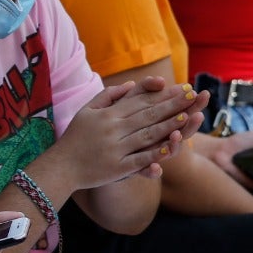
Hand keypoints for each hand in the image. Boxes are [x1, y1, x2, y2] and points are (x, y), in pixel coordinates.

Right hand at [61, 77, 209, 185]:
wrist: (60, 166)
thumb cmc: (75, 137)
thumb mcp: (88, 110)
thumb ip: (109, 95)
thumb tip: (132, 84)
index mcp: (108, 114)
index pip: (140, 101)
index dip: (162, 95)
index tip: (180, 88)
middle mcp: (113, 128)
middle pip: (147, 114)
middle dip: (171, 105)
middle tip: (192, 96)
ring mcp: (115, 148)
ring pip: (146, 135)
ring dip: (168, 125)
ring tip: (186, 117)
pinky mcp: (117, 167)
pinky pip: (139, 159)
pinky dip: (155, 154)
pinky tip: (170, 148)